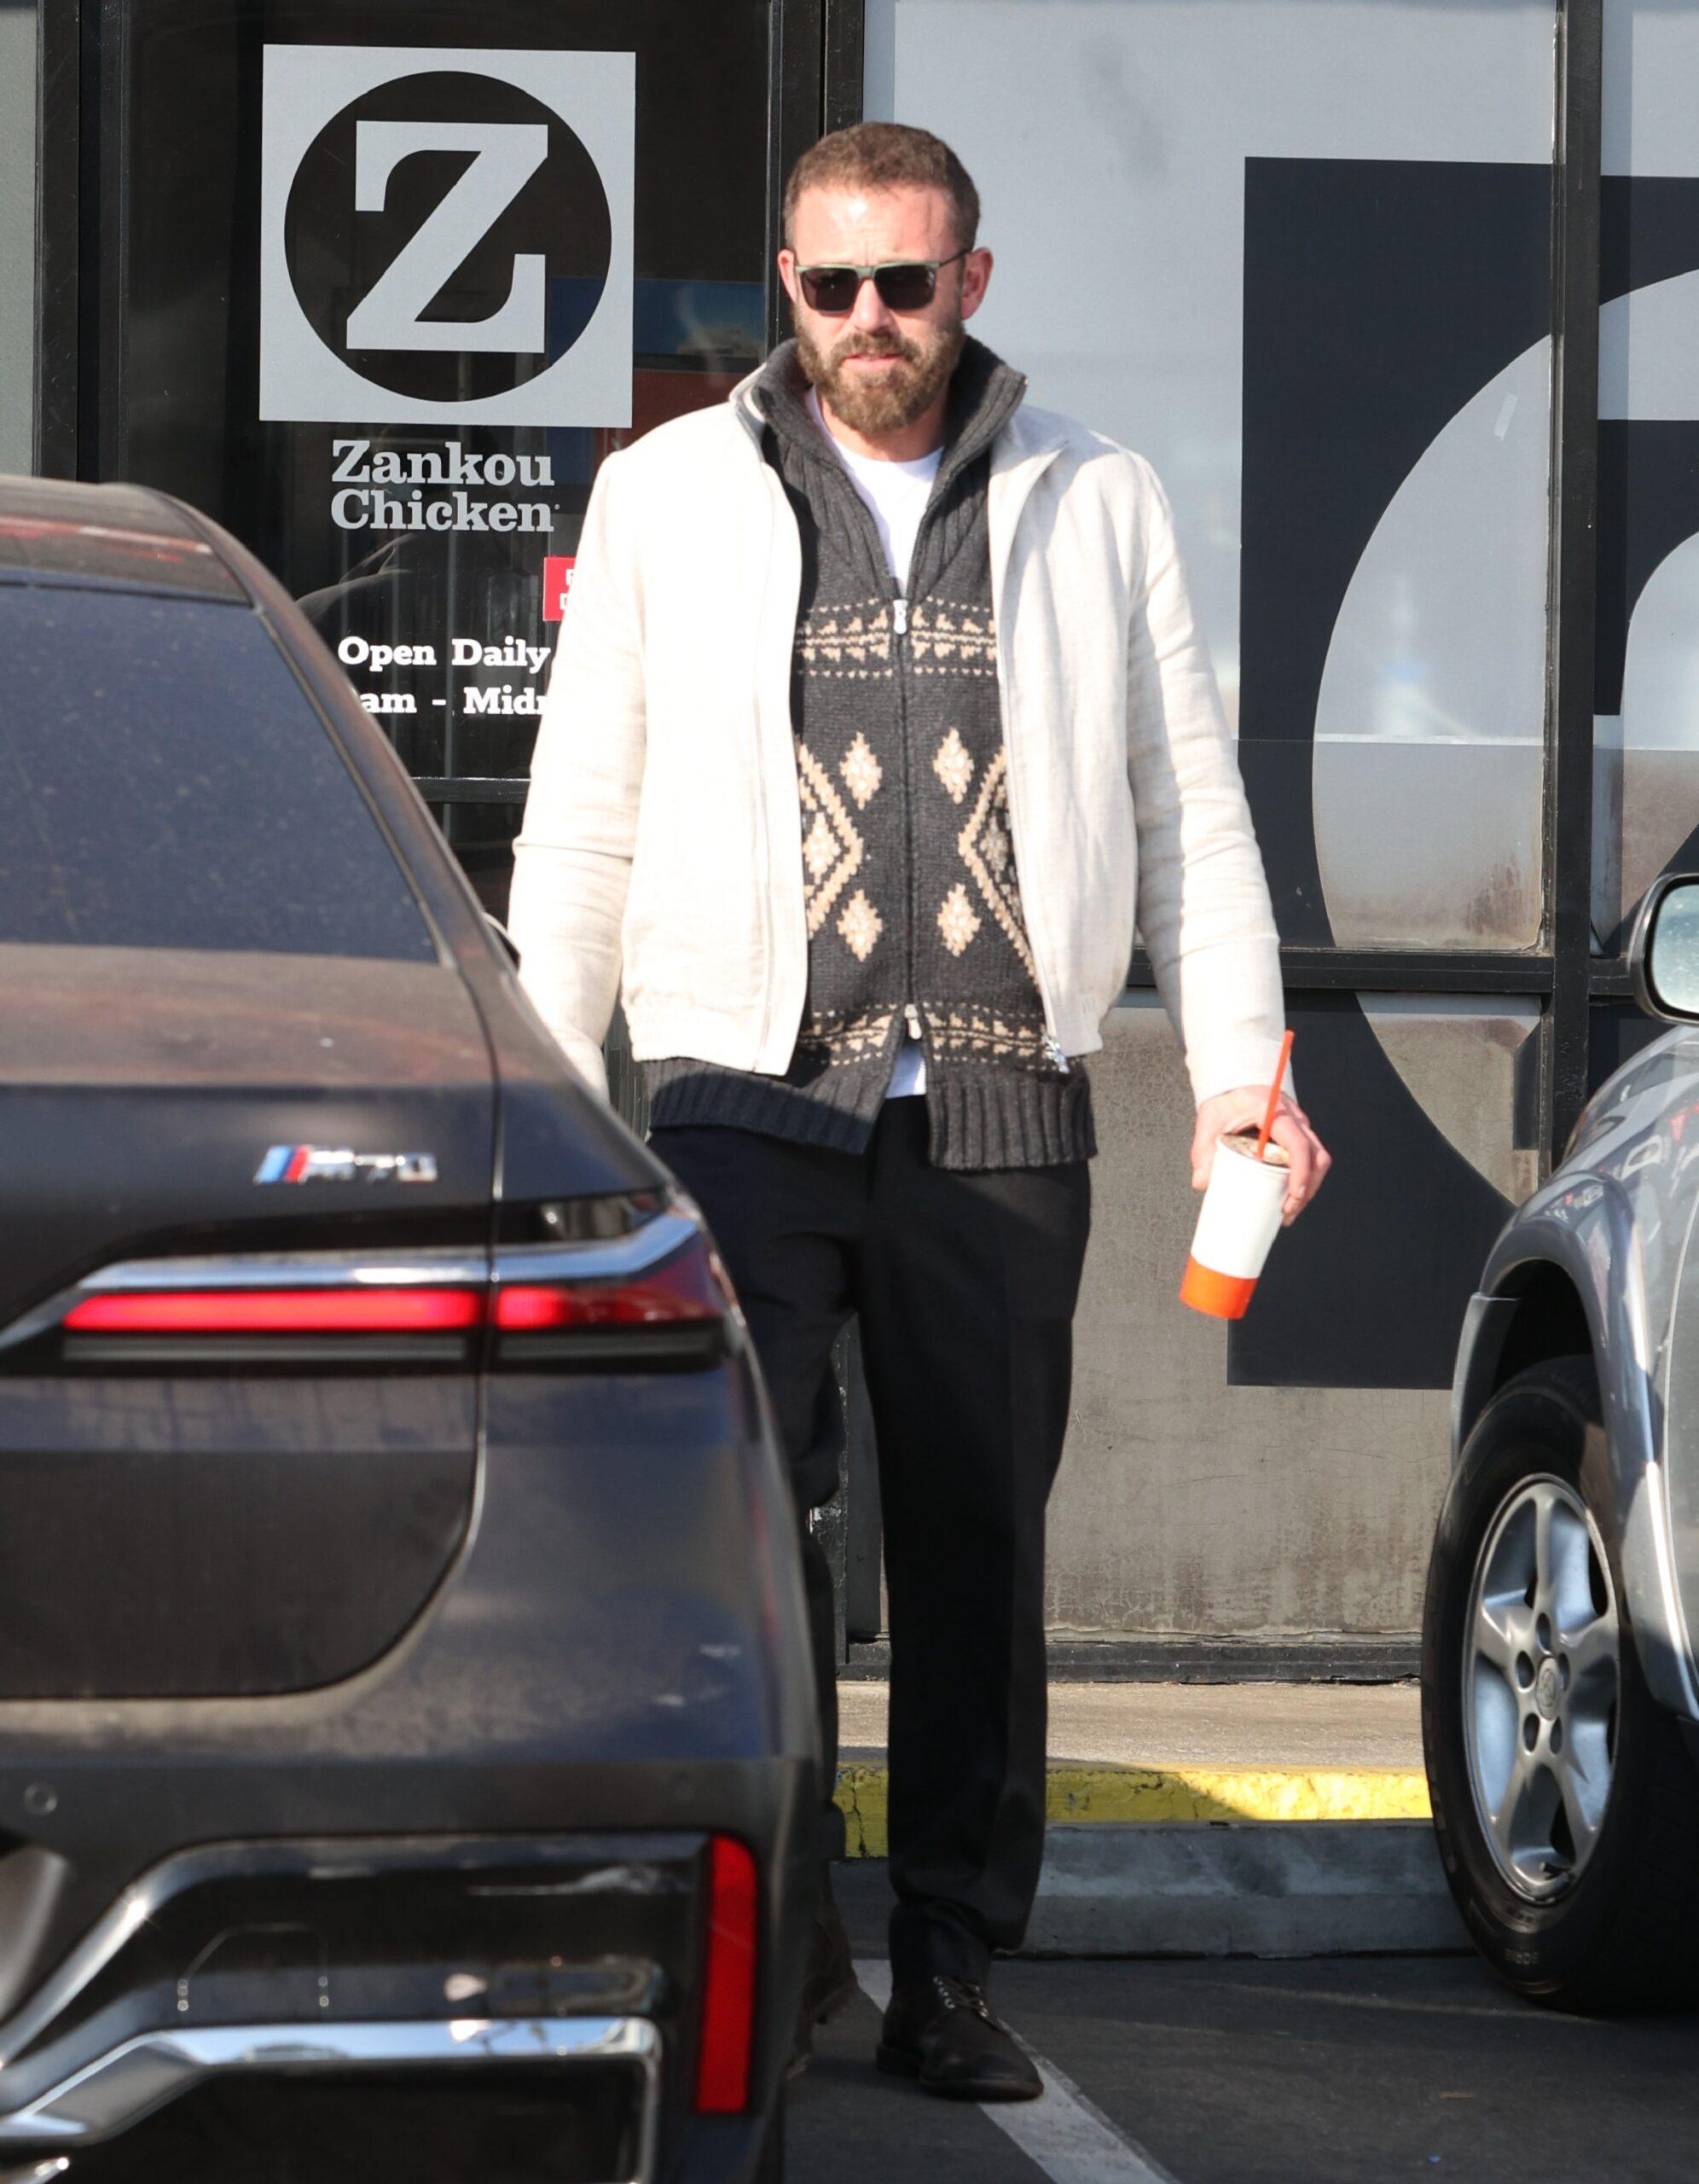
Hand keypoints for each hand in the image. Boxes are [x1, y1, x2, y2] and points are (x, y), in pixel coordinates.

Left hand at [1190, 1087, 1330, 1225]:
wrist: (1234, 1083)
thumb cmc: (1225, 1099)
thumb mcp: (1209, 1122)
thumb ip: (1203, 1151)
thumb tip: (1202, 1183)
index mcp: (1275, 1113)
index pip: (1299, 1144)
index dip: (1300, 1172)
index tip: (1294, 1195)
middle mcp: (1294, 1119)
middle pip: (1317, 1157)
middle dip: (1307, 1188)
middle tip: (1288, 1211)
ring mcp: (1300, 1127)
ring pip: (1318, 1160)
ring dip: (1308, 1187)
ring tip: (1289, 1210)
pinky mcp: (1297, 1135)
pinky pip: (1310, 1158)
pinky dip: (1304, 1179)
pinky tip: (1290, 1196)